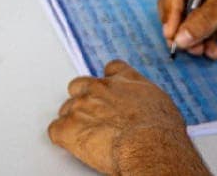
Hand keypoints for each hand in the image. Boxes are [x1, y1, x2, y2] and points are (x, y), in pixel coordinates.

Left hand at [48, 60, 204, 174]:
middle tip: (93, 117)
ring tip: (84, 135)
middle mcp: (100, 88)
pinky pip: (55, 130)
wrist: (149, 145)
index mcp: (124, 80)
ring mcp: (81, 106)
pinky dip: (61, 138)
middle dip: (83, 99)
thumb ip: (145, 100)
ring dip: (72, 120)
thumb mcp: (161, 103)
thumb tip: (149, 111)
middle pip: (80, 86)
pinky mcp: (68, 128)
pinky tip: (70, 144)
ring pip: (66, 108)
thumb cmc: (161, 130)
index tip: (109, 89)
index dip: (108, 81)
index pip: (111, 69)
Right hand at [159, 0, 216, 59]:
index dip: (169, 14)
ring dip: (193, 42)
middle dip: (179, 31)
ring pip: (187, 28)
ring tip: (203, 49)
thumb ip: (204, 20)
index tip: (171, 33)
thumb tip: (181, 36)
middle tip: (184, 46)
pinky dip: (204, 46)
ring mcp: (209, 8)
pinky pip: (200, 38)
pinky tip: (215, 50)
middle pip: (176, 12)